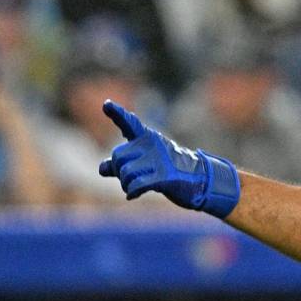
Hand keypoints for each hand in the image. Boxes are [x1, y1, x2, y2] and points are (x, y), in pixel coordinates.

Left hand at [99, 100, 239, 218]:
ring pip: (126, 172)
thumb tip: (102, 168)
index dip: (117, 114)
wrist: (198, 179)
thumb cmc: (167, 169)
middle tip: (128, 178)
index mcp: (147, 138)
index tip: (106, 105)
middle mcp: (152, 145)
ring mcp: (160, 160)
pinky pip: (138, 184)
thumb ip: (122, 163)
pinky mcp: (165, 177)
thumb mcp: (144, 162)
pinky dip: (132, 191)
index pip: (130, 124)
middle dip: (118, 170)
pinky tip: (133, 195)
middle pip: (119, 156)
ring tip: (134, 188)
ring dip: (126, 184)